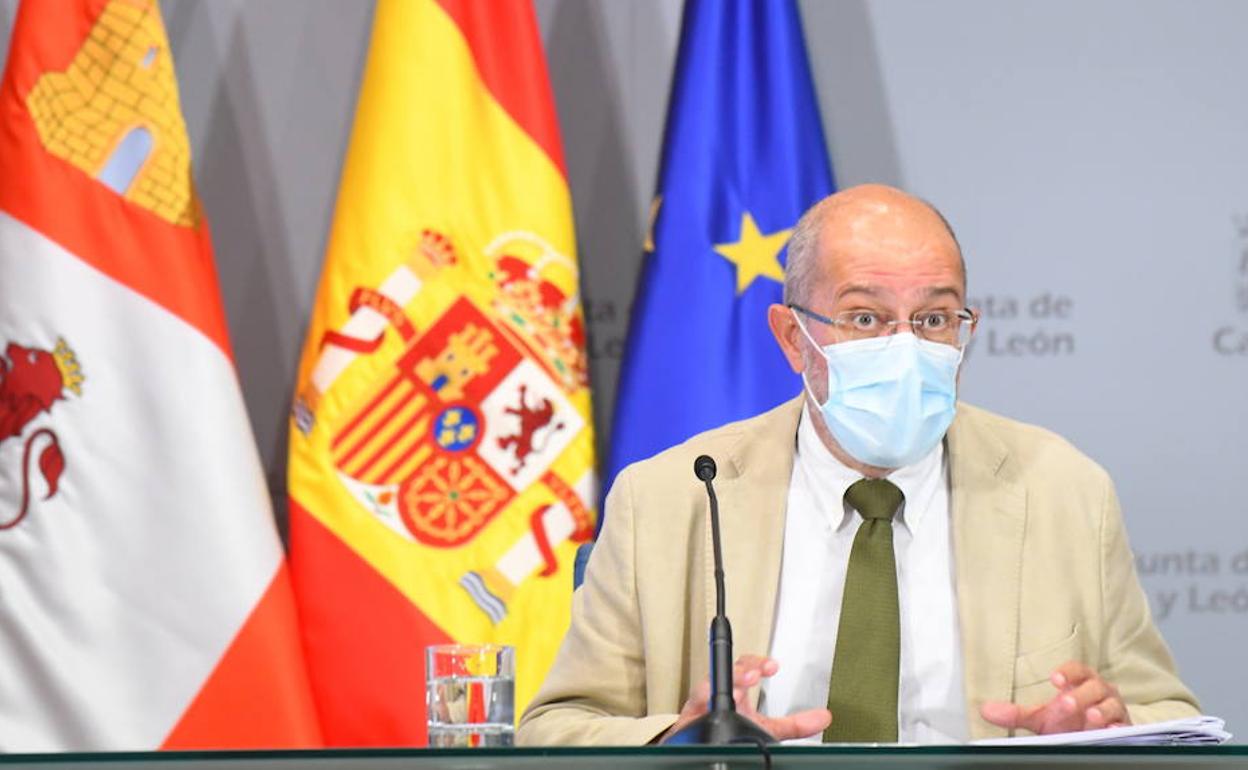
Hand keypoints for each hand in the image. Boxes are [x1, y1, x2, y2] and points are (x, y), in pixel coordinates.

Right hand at [662, 655, 830, 741]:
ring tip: (739, 687)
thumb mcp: (764, 727)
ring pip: (706, 687)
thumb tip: (824, 717)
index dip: (757, 663)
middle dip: (739, 669)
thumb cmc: (729, 730)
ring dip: (722, 686)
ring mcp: (701, 705)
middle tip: (754, 674)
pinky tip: (712, 706)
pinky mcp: (687, 720)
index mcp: (738, 690)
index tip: (773, 666)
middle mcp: (718, 693)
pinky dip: (701, 706)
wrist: (699, 745)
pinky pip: (691, 709)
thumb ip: (794, 723)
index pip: (746, 667)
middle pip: (724, 670)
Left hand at [980, 661, 1130, 733]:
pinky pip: (1124, 725)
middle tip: (1066, 704)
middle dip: (1080, 695)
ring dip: (1102, 710)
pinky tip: (1112, 731)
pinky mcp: (1123, 727)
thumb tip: (986, 710)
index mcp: (1078, 683)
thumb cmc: (1068, 720)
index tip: (1054, 679)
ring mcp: (1113, 709)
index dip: (1067, 672)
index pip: (1076, 669)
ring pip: (1112, 704)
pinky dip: (1118, 727)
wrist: (1090, 738)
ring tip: (1092, 718)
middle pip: (1094, 685)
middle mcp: (1098, 691)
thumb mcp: (1041, 717)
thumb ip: (1017, 713)